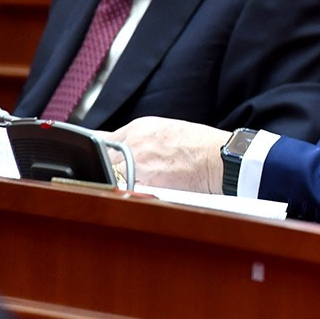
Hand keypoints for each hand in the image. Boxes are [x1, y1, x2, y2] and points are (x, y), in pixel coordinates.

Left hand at [111, 117, 228, 192]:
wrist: (219, 159)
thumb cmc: (200, 145)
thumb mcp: (167, 130)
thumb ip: (141, 137)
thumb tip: (120, 145)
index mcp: (139, 126)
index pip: (103, 140)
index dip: (101, 152)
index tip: (101, 159)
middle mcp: (134, 142)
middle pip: (103, 159)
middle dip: (110, 168)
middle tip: (125, 174)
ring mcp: (137, 162)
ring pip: (111, 176)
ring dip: (119, 181)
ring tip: (137, 183)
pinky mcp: (143, 182)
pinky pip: (125, 189)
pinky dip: (129, 192)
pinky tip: (142, 191)